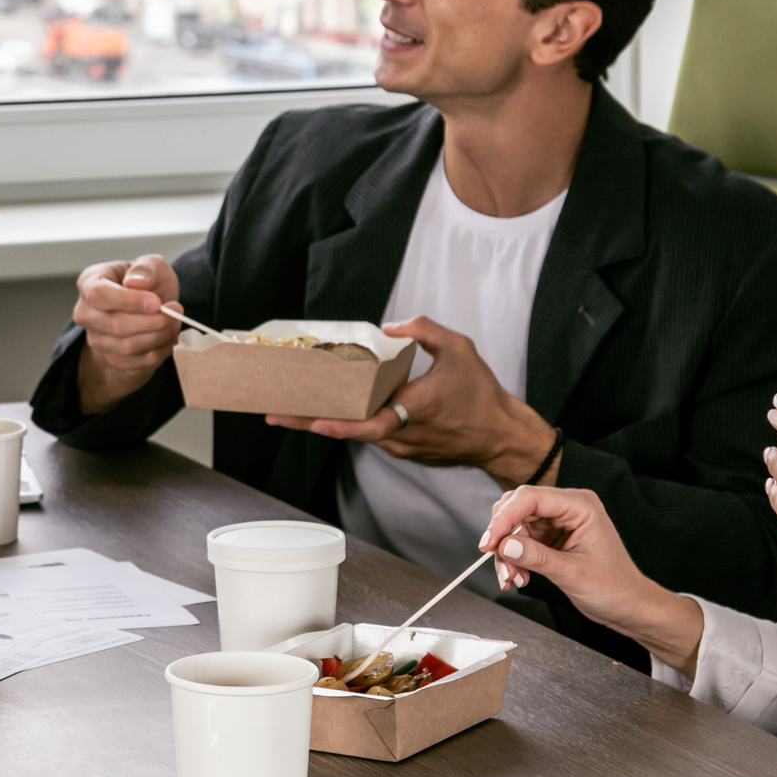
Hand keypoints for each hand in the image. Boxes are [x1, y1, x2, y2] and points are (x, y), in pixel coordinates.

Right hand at [72, 255, 182, 413]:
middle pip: (115, 325)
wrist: (148, 309)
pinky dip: (159, 351)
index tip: (157, 303)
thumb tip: (136, 283)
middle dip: (152, 321)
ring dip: (158, 336)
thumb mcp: (151, 265)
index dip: (128, 301)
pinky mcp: (111, 359)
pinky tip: (169, 337)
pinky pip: (137, 363)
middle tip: (176, 312)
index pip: (99, 295)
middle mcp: (86, 313)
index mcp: (89, 283)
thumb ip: (145, 268)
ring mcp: (96, 339)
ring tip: (174, 322)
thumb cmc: (147, 283)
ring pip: (127, 347)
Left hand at [267, 317, 557, 484]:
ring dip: (326, 422)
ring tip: (290, 410)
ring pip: (357, 434)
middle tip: (275, 415)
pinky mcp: (405, 451)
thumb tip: (392, 326)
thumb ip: (425, 330)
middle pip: (348, 431)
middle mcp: (402, 434)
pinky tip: (331, 410)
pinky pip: (372, 435)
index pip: (368, 423)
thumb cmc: (482, 395)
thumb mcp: (460, 349)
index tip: (313, 421)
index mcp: (413, 410)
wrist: (501, 437)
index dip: (339, 425)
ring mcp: (402, 446)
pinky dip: (351, 424)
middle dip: (309, 423)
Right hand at [480, 485, 705, 675]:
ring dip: (507, 554)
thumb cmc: (614, 588)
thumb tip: (504, 545)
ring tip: (512, 580)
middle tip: (499, 564)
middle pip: (518, 509)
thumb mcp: (573, 573)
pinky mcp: (552, 538)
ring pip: (516, 528)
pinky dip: (514, 560)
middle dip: (504, 538)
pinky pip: (521, 542)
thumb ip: (537, 557)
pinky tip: (518, 578)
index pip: (530, 498)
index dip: (504, 518)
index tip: (489, 543)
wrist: (629, 606)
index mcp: (580, 505)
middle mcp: (567, 508)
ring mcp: (559, 522)